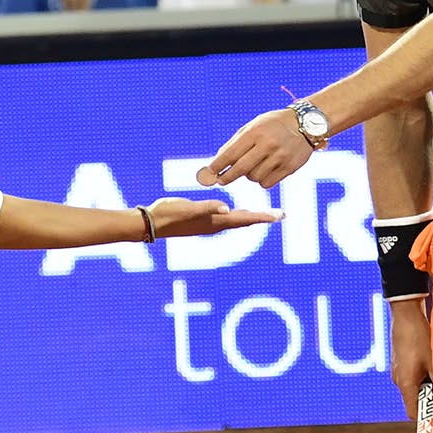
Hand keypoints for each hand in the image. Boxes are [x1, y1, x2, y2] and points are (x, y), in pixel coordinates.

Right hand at [144, 195, 284, 236]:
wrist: (151, 222)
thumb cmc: (168, 214)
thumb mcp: (188, 208)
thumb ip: (207, 207)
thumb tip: (226, 208)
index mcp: (216, 221)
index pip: (245, 219)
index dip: (263, 217)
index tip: (280, 215)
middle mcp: (216, 224)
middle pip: (245, 221)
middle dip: (263, 217)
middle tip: (281, 214)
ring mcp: (209, 223)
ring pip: (237, 220)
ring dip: (253, 217)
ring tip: (266, 214)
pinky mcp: (202, 219)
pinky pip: (226, 217)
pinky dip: (238, 214)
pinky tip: (238, 212)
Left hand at [202, 107, 322, 189]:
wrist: (306, 124)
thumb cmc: (273, 124)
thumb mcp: (253, 126)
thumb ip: (235, 143)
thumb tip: (217, 162)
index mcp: (255, 132)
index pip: (230, 153)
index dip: (217, 166)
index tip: (209, 173)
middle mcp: (267, 144)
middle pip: (240, 169)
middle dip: (227, 177)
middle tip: (222, 180)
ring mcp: (280, 157)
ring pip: (254, 178)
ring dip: (249, 176)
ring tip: (254, 166)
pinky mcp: (289, 167)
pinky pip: (267, 183)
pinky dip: (262, 180)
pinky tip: (265, 170)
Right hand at [389, 294, 432, 412]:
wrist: (405, 314)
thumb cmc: (420, 337)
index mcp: (406, 384)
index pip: (414, 414)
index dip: (427, 422)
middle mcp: (399, 380)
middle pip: (414, 402)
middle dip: (430, 406)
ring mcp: (398, 372)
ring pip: (414, 390)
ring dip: (428, 391)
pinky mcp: (400, 363)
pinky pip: (412, 379)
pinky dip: (423, 380)